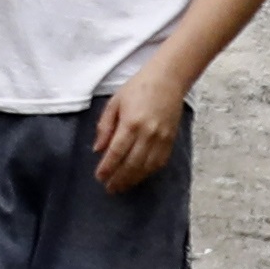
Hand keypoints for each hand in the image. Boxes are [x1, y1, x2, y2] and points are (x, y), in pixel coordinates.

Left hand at [90, 64, 186, 190]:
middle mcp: (148, 134)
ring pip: (146, 167)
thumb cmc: (138, 88)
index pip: (116, 152)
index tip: (100, 177)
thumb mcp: (114, 102)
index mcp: (131, 123)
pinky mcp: (171, 140)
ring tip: (121, 186)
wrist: (168, 80)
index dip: (107, 168)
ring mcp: (161, 139)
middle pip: (131, 164)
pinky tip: (138, 177)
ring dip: (132, 179)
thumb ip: (105, 126)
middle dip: (119, 179)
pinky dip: (148, 173)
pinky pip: (159, 163)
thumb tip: (98, 149)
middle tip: (109, 188)